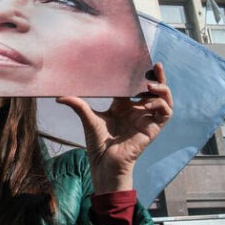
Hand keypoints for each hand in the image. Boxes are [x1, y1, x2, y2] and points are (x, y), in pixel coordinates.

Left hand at [57, 63, 172, 193]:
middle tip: (155, 65)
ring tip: (150, 86)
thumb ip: (78, 105)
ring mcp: (147, 119)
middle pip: (155, 89)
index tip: (137, 61)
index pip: (136, 85)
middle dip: (157, 77)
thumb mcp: (88, 118)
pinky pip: (166, 113)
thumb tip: (58, 96)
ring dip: (162, 89)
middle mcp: (138, 111)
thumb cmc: (98, 144)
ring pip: (165, 99)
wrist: (104, 163)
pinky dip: (160, 104)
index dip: (140, 73)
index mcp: (125, 106)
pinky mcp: (153, 129)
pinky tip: (147, 103)